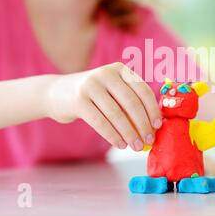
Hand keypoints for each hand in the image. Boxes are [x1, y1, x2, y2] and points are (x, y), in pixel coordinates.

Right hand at [44, 62, 161, 150]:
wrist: (57, 93)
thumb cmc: (93, 96)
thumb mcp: (112, 90)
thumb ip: (129, 102)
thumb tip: (152, 126)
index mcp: (120, 69)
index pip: (143, 90)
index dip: (152, 109)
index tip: (158, 126)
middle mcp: (106, 73)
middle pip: (132, 103)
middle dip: (143, 124)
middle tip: (149, 140)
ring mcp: (91, 85)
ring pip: (116, 114)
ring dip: (129, 133)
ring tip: (136, 146)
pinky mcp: (78, 100)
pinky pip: (100, 122)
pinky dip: (113, 135)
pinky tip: (120, 144)